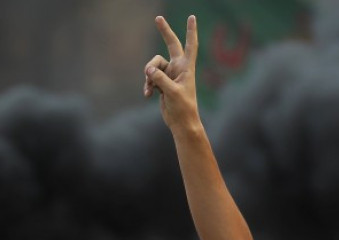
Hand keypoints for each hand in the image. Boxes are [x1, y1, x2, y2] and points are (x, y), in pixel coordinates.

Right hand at [144, 15, 199, 129]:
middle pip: (171, 45)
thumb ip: (160, 79)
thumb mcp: (172, 92)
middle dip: (164, 32)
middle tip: (157, 18)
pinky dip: (147, 84)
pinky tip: (147, 94)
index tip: (191, 17)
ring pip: (153, 65)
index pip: (190, 45)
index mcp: (186, 68)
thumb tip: (149, 70)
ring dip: (149, 75)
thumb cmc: (182, 108)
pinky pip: (150, 77)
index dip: (191, 31)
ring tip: (150, 87)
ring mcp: (169, 74)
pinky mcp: (162, 83)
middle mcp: (178, 68)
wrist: (180, 122)